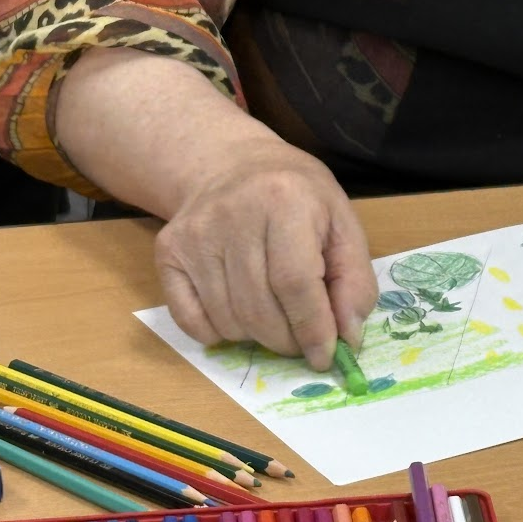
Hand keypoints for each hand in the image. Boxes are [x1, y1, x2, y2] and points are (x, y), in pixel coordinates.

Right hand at [153, 148, 377, 370]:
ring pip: (227, 320)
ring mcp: (194, 234)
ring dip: (257, 338)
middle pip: (259, 308)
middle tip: (302, 341)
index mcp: (284, 201)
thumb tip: (349, 338)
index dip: (312, 329)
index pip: (295, 283)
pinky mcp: (168, 252)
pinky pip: (191, 319)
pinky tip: (240, 314)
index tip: (325, 356)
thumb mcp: (343, 225)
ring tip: (276, 318)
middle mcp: (232, 215)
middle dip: (288, 341)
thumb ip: (354, 281)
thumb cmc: (299, 198)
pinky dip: (219, 334)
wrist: (233, 164)